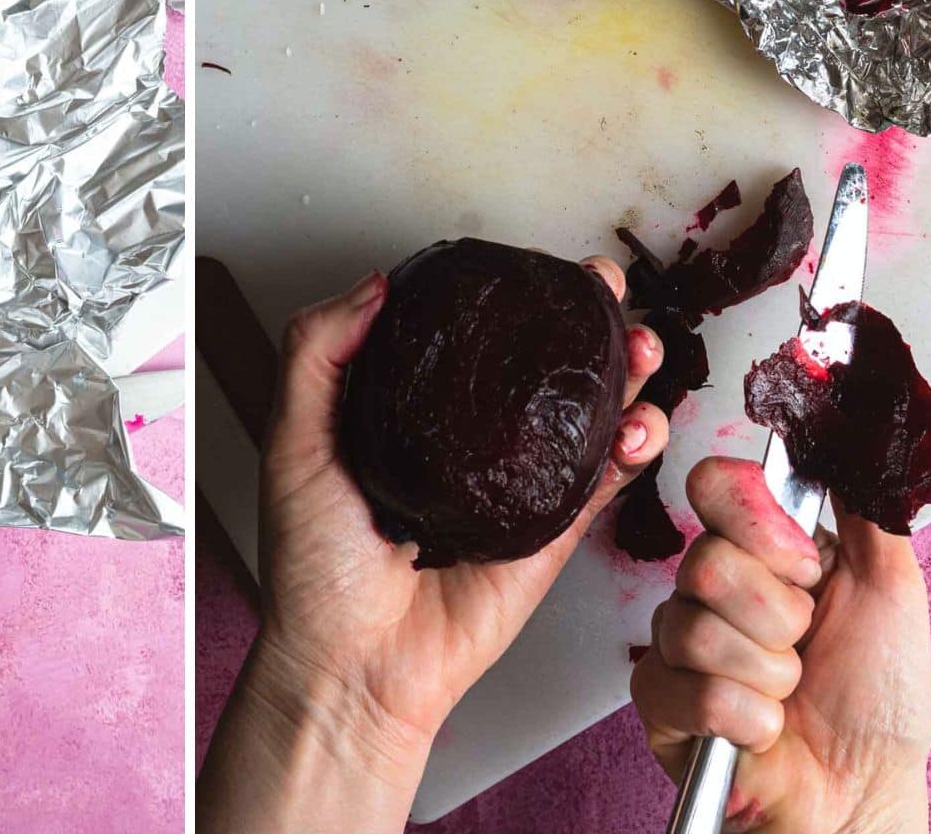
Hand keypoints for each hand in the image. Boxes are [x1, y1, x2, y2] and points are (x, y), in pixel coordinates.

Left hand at [199, 258, 668, 833]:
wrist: (351, 665)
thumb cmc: (313, 569)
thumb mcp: (293, 442)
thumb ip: (317, 355)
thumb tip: (370, 284)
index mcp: (409, 409)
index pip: (470, 334)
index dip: (506, 294)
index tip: (528, 266)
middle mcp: (468, 440)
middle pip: (541, 364)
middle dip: (584, 318)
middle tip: (600, 286)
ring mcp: (515, 484)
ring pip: (586, 414)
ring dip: (624, 372)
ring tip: (635, 342)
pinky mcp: (548, 533)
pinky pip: (601, 483)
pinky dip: (630, 449)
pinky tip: (637, 423)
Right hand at [632, 457, 930, 833]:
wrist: (861, 792)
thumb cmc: (878, 702)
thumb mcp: (893, 589)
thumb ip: (866, 508)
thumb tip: (852, 439)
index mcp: (761, 550)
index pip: (713, 485)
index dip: (755, 521)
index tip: (802, 564)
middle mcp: (712, 587)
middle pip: (704, 560)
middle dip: (776, 616)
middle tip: (803, 643)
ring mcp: (678, 641)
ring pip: (693, 627)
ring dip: (765, 672)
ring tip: (785, 693)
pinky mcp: (658, 698)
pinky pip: (683, 686)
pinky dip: (741, 716)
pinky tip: (761, 727)